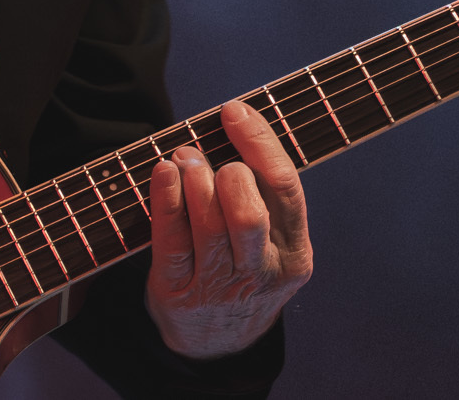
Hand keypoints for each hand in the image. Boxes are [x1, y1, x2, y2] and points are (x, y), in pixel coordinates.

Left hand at [145, 100, 313, 357]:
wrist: (217, 348)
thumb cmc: (243, 273)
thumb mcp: (272, 245)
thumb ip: (263, 195)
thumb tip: (236, 123)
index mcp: (295, 254)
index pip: (284, 188)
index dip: (259, 142)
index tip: (234, 111)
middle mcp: (262, 275)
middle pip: (249, 213)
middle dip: (227, 172)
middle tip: (205, 154)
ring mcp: (220, 289)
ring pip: (209, 226)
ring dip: (193, 179)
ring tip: (183, 157)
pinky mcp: (180, 295)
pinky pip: (171, 241)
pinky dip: (165, 199)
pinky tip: (163, 173)